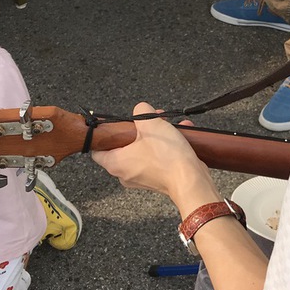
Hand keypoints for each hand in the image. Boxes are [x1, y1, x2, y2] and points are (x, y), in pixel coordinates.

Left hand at [92, 102, 220, 217]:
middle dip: (139, 130)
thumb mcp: (151, 123)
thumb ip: (141, 111)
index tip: (115, 125)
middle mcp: (125, 174)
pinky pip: (158, 158)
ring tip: (170, 125)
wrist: (191, 180)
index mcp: (115, 163)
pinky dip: (167, 147)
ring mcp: (142, 178)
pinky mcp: (158, 179)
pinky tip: (180, 134)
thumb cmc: (168, 158)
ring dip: (157, 136)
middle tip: (150, 121)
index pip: (97, 149)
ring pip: (144, 150)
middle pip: (124, 147)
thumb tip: (142, 109)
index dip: (105, 135)